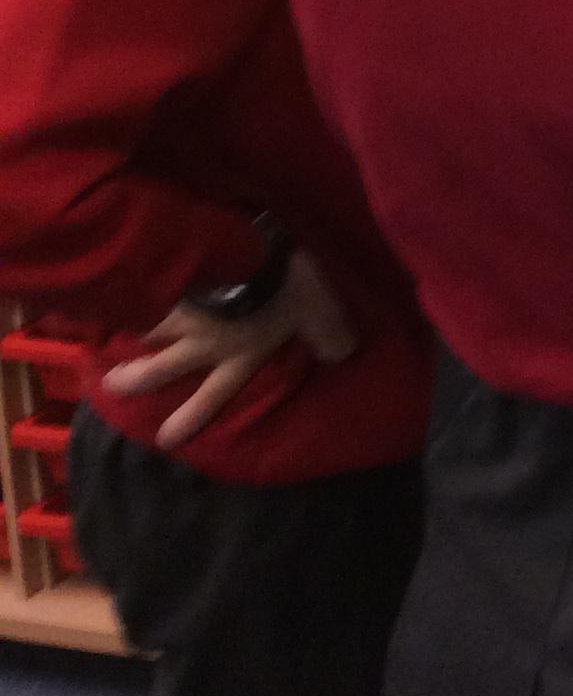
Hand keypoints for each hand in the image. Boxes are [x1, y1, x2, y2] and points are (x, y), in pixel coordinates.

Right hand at [102, 251, 355, 451]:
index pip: (216, 392)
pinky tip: (116, 289)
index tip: (165, 440)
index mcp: (239, 352)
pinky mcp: (170, 281)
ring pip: (149, 329)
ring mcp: (182, 312)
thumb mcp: (320, 312)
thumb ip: (330, 336)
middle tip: (110, 387)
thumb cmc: (286, 289)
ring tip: (106, 339)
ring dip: (131, 334)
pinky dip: (130, 294)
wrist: (245, 256)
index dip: (192, 416)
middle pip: (163, 366)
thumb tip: (343, 355)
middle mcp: (203, 341)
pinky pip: (145, 290)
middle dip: (137, 379)